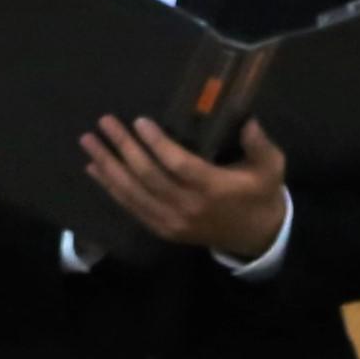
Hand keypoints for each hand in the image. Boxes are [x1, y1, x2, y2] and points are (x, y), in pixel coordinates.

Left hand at [81, 114, 293, 264]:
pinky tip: (95, 169)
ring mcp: (172, 222)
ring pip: (133, 193)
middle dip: (123, 148)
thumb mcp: (271, 168)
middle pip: (148, 177)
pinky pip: (132, 208)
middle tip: (104, 122)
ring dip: (108, 166)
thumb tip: (247, 120)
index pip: (179, 165)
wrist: (256, 238)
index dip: (157, 144)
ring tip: (88, 142)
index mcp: (214, 189)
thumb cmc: (261, 195)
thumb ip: (260, 145)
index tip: (139, 121)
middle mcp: (188, 207)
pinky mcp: (163, 230)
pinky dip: (111, 188)